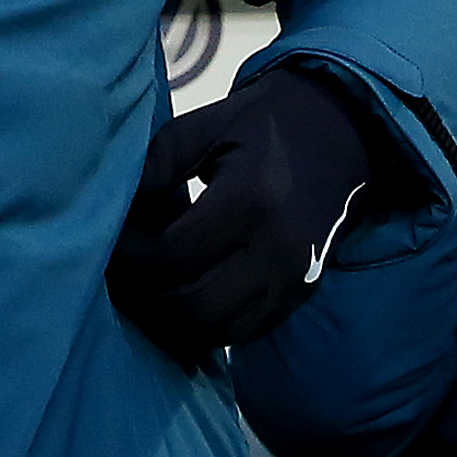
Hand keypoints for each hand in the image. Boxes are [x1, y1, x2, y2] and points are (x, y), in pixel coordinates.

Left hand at [108, 67, 403, 356]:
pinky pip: (244, 332)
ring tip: (150, 289)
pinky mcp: (300, 293)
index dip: (129, 260)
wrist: (344, 131)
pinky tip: (185, 296)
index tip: (112, 244)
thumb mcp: (203, 127)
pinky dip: (207, 325)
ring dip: (174, 321)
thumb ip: (154, 168)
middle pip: (192, 308)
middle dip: (146, 298)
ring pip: (217, 332)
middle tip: (124, 275)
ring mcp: (293, 278)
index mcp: (249, 202)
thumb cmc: (264, 124)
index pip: (170, 259)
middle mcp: (277, 250)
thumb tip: (114, 215)